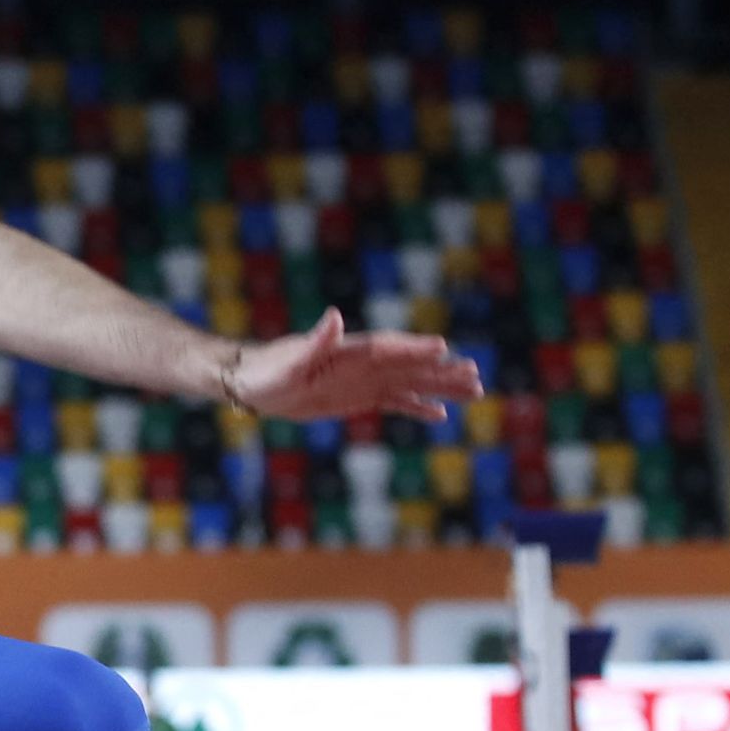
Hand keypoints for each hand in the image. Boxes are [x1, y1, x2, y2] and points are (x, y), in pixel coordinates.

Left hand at [227, 310, 485, 424]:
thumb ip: (315, 341)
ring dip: (440, 387)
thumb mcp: (289, 361)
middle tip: (475, 375)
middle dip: (441, 371)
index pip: (389, 348)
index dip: (414, 349)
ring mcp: (365, 380)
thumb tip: (334, 315)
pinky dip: (418, 407)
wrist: (254, 384)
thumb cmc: (268, 371)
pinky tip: (441, 414)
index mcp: (349, 350)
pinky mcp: (360, 398)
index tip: (443, 349)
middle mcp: (363, 363)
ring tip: (475, 390)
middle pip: (410, 366)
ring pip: (411, 383)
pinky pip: (395, 402)